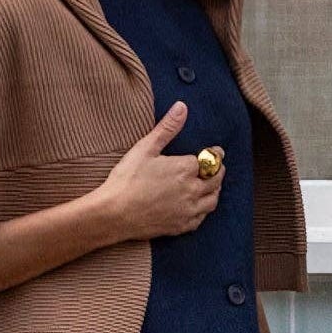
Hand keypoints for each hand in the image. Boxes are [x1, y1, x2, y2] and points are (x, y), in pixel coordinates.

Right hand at [95, 103, 223, 241]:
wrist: (114, 213)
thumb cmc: (127, 179)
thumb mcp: (145, 148)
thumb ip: (167, 127)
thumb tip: (182, 107)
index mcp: (185, 168)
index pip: (209, 159)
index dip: (214, 153)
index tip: (216, 150)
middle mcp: (192, 189)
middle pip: (216, 179)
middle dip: (218, 170)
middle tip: (216, 166)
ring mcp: (188, 210)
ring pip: (212, 200)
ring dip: (215, 190)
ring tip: (211, 185)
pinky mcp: (180, 226)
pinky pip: (201, 218)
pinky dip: (203, 210)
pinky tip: (198, 206)